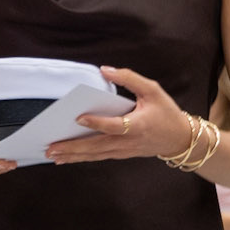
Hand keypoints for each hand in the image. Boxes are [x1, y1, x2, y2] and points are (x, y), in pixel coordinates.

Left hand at [45, 65, 192, 165]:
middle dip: (73, 147)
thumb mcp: (152, 90)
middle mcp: (128, 141)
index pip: (114, 125)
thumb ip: (129, 79)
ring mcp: (123, 150)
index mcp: (137, 125)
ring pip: (95, 155)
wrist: (179, 139)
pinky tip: (66, 159)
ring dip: (72, 155)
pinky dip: (81, 158)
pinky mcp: (121, 154)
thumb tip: (105, 70)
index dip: (96, 122)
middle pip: (97, 146)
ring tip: (52, 155)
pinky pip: (98, 157)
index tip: (79, 117)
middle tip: (51, 147)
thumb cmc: (166, 112)